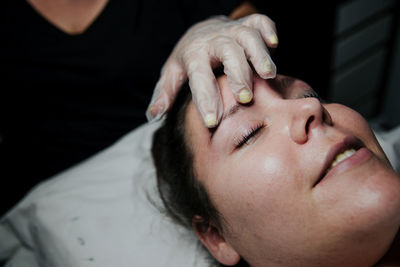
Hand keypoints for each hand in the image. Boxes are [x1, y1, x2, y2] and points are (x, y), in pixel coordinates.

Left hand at [146, 13, 277, 126]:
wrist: (200, 30)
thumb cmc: (188, 59)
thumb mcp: (172, 74)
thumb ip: (164, 94)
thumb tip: (152, 116)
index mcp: (193, 54)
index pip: (199, 76)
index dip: (206, 98)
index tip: (212, 121)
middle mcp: (213, 40)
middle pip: (227, 52)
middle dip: (237, 74)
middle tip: (244, 98)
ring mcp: (232, 30)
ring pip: (247, 36)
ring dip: (259, 54)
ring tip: (267, 75)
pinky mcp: (247, 24)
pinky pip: (260, 21)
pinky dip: (269, 29)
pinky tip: (274, 45)